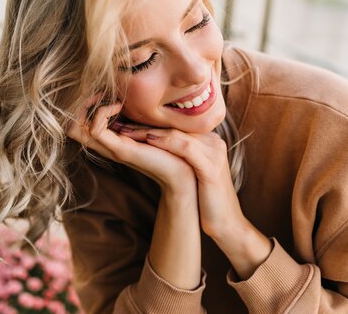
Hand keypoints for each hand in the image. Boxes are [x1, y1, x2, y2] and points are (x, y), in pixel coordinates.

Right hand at [67, 98, 196, 195]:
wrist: (184, 175)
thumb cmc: (171, 150)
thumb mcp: (149, 128)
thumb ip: (136, 117)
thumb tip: (129, 96)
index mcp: (111, 140)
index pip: (78, 124)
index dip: (83, 105)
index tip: (102, 92)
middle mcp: (106, 145)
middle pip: (70, 127)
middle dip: (79, 105)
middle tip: (100, 93)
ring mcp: (111, 148)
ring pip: (76, 128)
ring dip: (89, 106)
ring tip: (110, 99)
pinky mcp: (121, 150)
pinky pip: (95, 129)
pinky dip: (102, 112)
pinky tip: (118, 106)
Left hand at [116, 124, 244, 238]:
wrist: (227, 224)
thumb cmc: (206, 200)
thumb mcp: (192, 172)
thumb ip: (180, 155)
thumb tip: (152, 147)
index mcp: (208, 140)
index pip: (175, 125)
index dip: (149, 123)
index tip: (124, 123)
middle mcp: (213, 141)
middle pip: (174, 126)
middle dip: (145, 125)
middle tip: (119, 123)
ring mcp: (214, 152)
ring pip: (177, 134)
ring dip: (148, 132)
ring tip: (125, 131)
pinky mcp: (211, 167)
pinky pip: (185, 148)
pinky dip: (165, 143)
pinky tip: (147, 141)